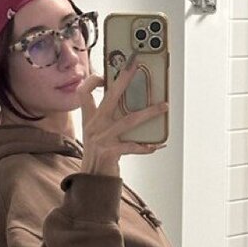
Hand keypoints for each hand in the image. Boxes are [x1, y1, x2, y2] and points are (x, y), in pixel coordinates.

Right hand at [75, 56, 168, 175]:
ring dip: (149, 112)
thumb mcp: (97, 134)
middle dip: (123, 79)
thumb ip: (107, 118)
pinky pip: (133, 145)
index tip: (104, 74)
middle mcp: (93, 126)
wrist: (92, 180)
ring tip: (164, 106)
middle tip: (135, 66)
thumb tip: (132, 102)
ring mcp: (101, 139)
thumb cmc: (99, 155)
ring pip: (129, 120)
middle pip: (109, 96)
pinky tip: (157, 145)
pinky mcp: (110, 152)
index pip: (83, 93)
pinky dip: (146, 146)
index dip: (92, 81)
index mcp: (89, 120)